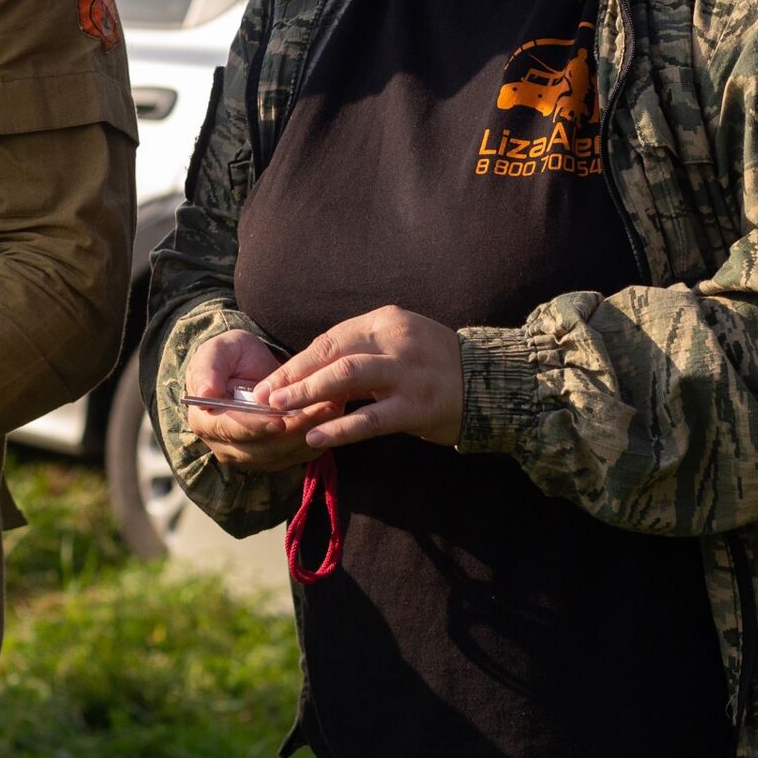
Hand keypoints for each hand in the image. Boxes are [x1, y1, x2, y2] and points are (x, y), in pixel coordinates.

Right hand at [183, 330, 336, 473]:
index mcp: (205, 421)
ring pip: (283, 455)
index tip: (278, 419)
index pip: (230, 430)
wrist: (249, 366)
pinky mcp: (274, 457)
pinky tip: (333, 420)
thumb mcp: (216, 351)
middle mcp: (225, 446)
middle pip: (262, 449)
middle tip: (320, 409)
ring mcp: (250, 455)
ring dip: (310, 434)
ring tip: (332, 409)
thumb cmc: (230, 355)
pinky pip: (297, 456)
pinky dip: (317, 440)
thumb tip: (204, 394)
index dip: (255, 426)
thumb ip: (207, 370)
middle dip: (293, 430)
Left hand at [254, 305, 463, 450]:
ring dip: (308, 394)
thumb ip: (360, 352)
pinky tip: (316, 437)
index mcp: (386, 321)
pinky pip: (370, 419)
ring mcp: (408, 374)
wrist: (491, 383)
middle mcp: (395, 341)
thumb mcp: (398, 343)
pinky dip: (339, 428)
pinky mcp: (417, 407)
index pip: (330, 340)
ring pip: (346, 378)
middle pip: (332, 354)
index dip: (296, 362)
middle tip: (265, 397)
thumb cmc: (434, 365)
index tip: (270, 380)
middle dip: (293, 377)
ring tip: (282, 411)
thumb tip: (308, 372)